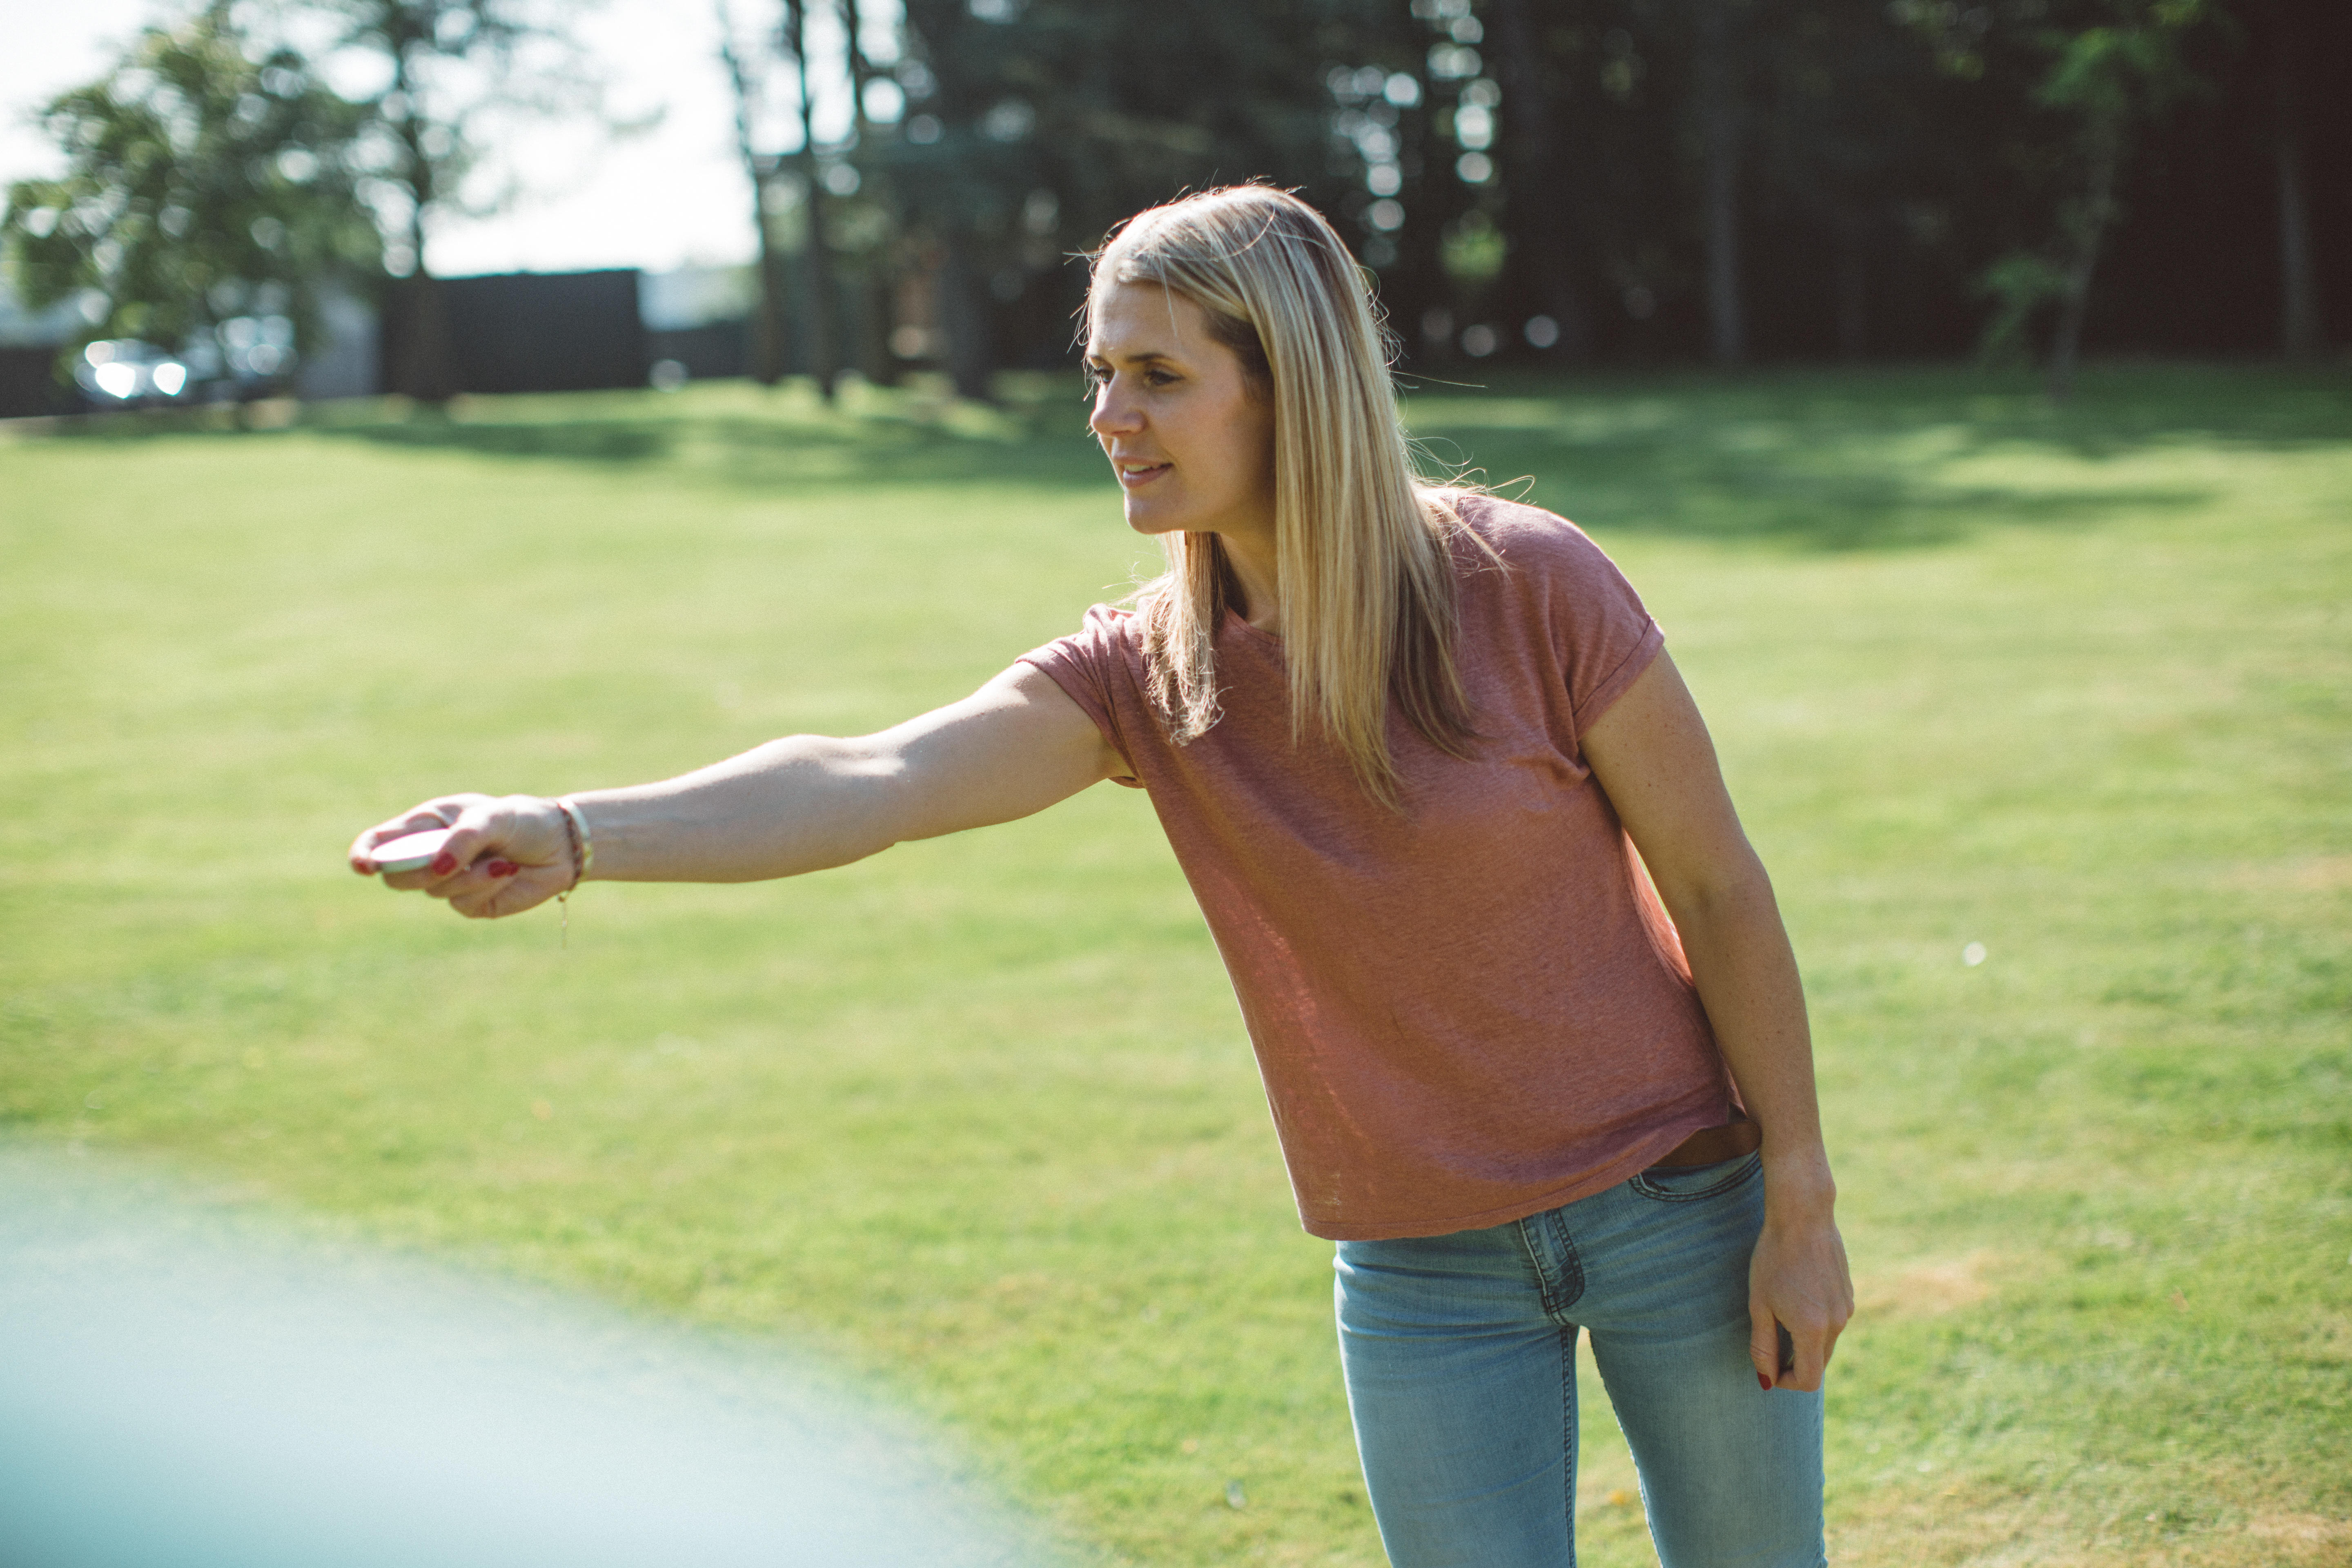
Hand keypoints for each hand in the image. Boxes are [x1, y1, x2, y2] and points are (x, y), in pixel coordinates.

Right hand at [348, 793, 574, 919]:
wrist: (561, 845)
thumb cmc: (521, 820)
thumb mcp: (493, 818)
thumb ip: (464, 838)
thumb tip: (438, 868)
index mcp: (425, 825)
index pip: (379, 842)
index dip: (363, 854)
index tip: (363, 866)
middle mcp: (430, 854)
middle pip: (397, 877)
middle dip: (421, 872)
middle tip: (449, 862)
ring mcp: (449, 881)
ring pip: (435, 890)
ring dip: (469, 876)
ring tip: (501, 859)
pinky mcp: (471, 902)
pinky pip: (464, 902)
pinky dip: (487, 886)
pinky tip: (508, 871)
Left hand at [1748, 1206, 1852, 1392]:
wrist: (1803, 1217)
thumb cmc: (1774, 1258)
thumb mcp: (1760, 1304)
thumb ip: (1763, 1346)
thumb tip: (1766, 1379)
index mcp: (1814, 1329)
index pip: (1808, 1380)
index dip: (1786, 1381)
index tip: (1769, 1368)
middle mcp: (1838, 1323)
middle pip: (1819, 1364)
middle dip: (1794, 1363)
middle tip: (1769, 1343)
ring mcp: (1847, 1308)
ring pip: (1827, 1343)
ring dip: (1804, 1341)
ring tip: (1780, 1312)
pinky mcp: (1849, 1295)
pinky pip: (1833, 1322)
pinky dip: (1815, 1323)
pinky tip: (1797, 1296)